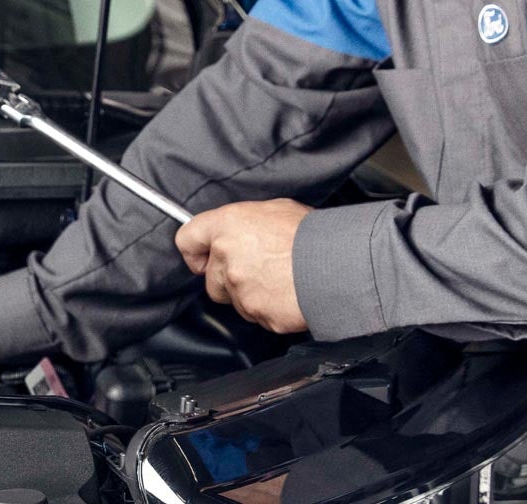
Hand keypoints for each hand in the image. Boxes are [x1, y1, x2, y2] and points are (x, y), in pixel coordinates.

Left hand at [174, 198, 311, 333]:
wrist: (338, 263)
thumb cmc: (312, 234)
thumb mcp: (276, 210)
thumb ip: (246, 224)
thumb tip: (239, 232)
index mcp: (228, 225)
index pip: (188, 239)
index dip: (195, 252)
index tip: (202, 259)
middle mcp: (227, 258)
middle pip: (211, 280)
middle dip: (229, 280)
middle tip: (260, 270)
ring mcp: (240, 289)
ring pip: (235, 300)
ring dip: (252, 295)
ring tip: (282, 280)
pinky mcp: (257, 313)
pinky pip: (257, 315)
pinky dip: (271, 309)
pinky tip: (289, 294)